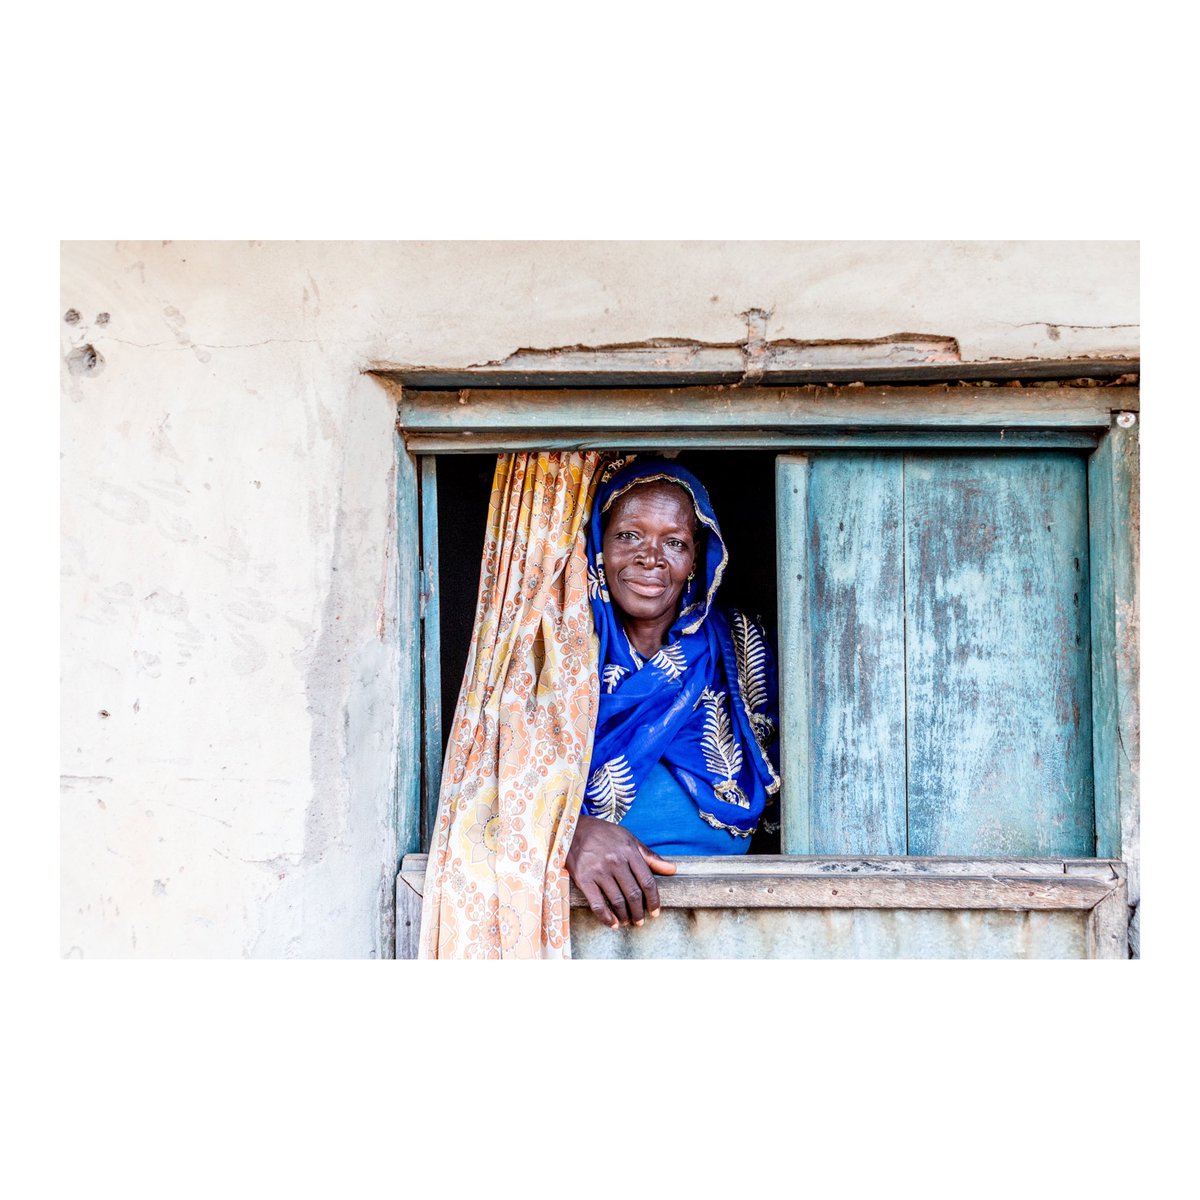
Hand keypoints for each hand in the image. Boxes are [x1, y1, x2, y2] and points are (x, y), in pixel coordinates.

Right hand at [566, 813, 675, 928]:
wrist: (573, 829)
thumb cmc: (605, 834)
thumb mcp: (629, 839)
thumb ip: (650, 856)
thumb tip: (672, 869)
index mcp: (629, 851)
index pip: (647, 881)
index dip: (654, 900)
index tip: (655, 911)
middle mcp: (615, 861)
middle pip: (633, 894)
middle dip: (639, 912)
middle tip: (640, 921)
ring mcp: (599, 871)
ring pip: (617, 901)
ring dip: (625, 916)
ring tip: (627, 921)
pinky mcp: (583, 879)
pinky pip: (597, 904)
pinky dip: (606, 917)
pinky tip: (613, 923)